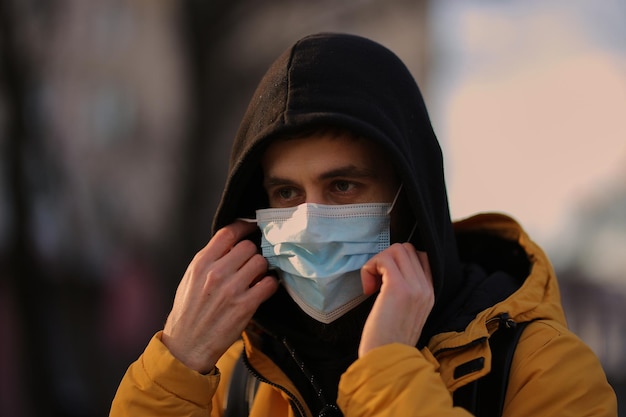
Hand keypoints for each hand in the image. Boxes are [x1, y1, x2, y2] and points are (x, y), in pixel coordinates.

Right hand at [162, 220, 278, 373]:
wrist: (187, 345)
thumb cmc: (189, 311)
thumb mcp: (191, 278)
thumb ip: (210, 259)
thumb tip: (233, 243)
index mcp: (201, 263)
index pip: (228, 233)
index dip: (244, 227)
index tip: (251, 228)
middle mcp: (216, 273)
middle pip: (248, 247)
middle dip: (252, 254)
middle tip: (250, 264)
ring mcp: (232, 289)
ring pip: (261, 262)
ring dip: (261, 269)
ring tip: (255, 278)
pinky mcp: (245, 306)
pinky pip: (269, 283)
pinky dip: (269, 285)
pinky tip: (262, 289)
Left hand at [358, 243, 433, 356]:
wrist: (388, 360)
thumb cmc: (389, 340)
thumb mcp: (407, 313)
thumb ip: (407, 292)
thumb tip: (388, 271)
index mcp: (430, 293)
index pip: (421, 257)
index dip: (399, 262)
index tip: (385, 282)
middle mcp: (426, 287)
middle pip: (407, 249)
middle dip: (386, 259)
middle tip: (376, 283)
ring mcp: (414, 286)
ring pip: (396, 249)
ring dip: (377, 262)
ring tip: (372, 286)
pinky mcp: (397, 287)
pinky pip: (383, 259)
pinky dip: (370, 268)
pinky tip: (368, 289)